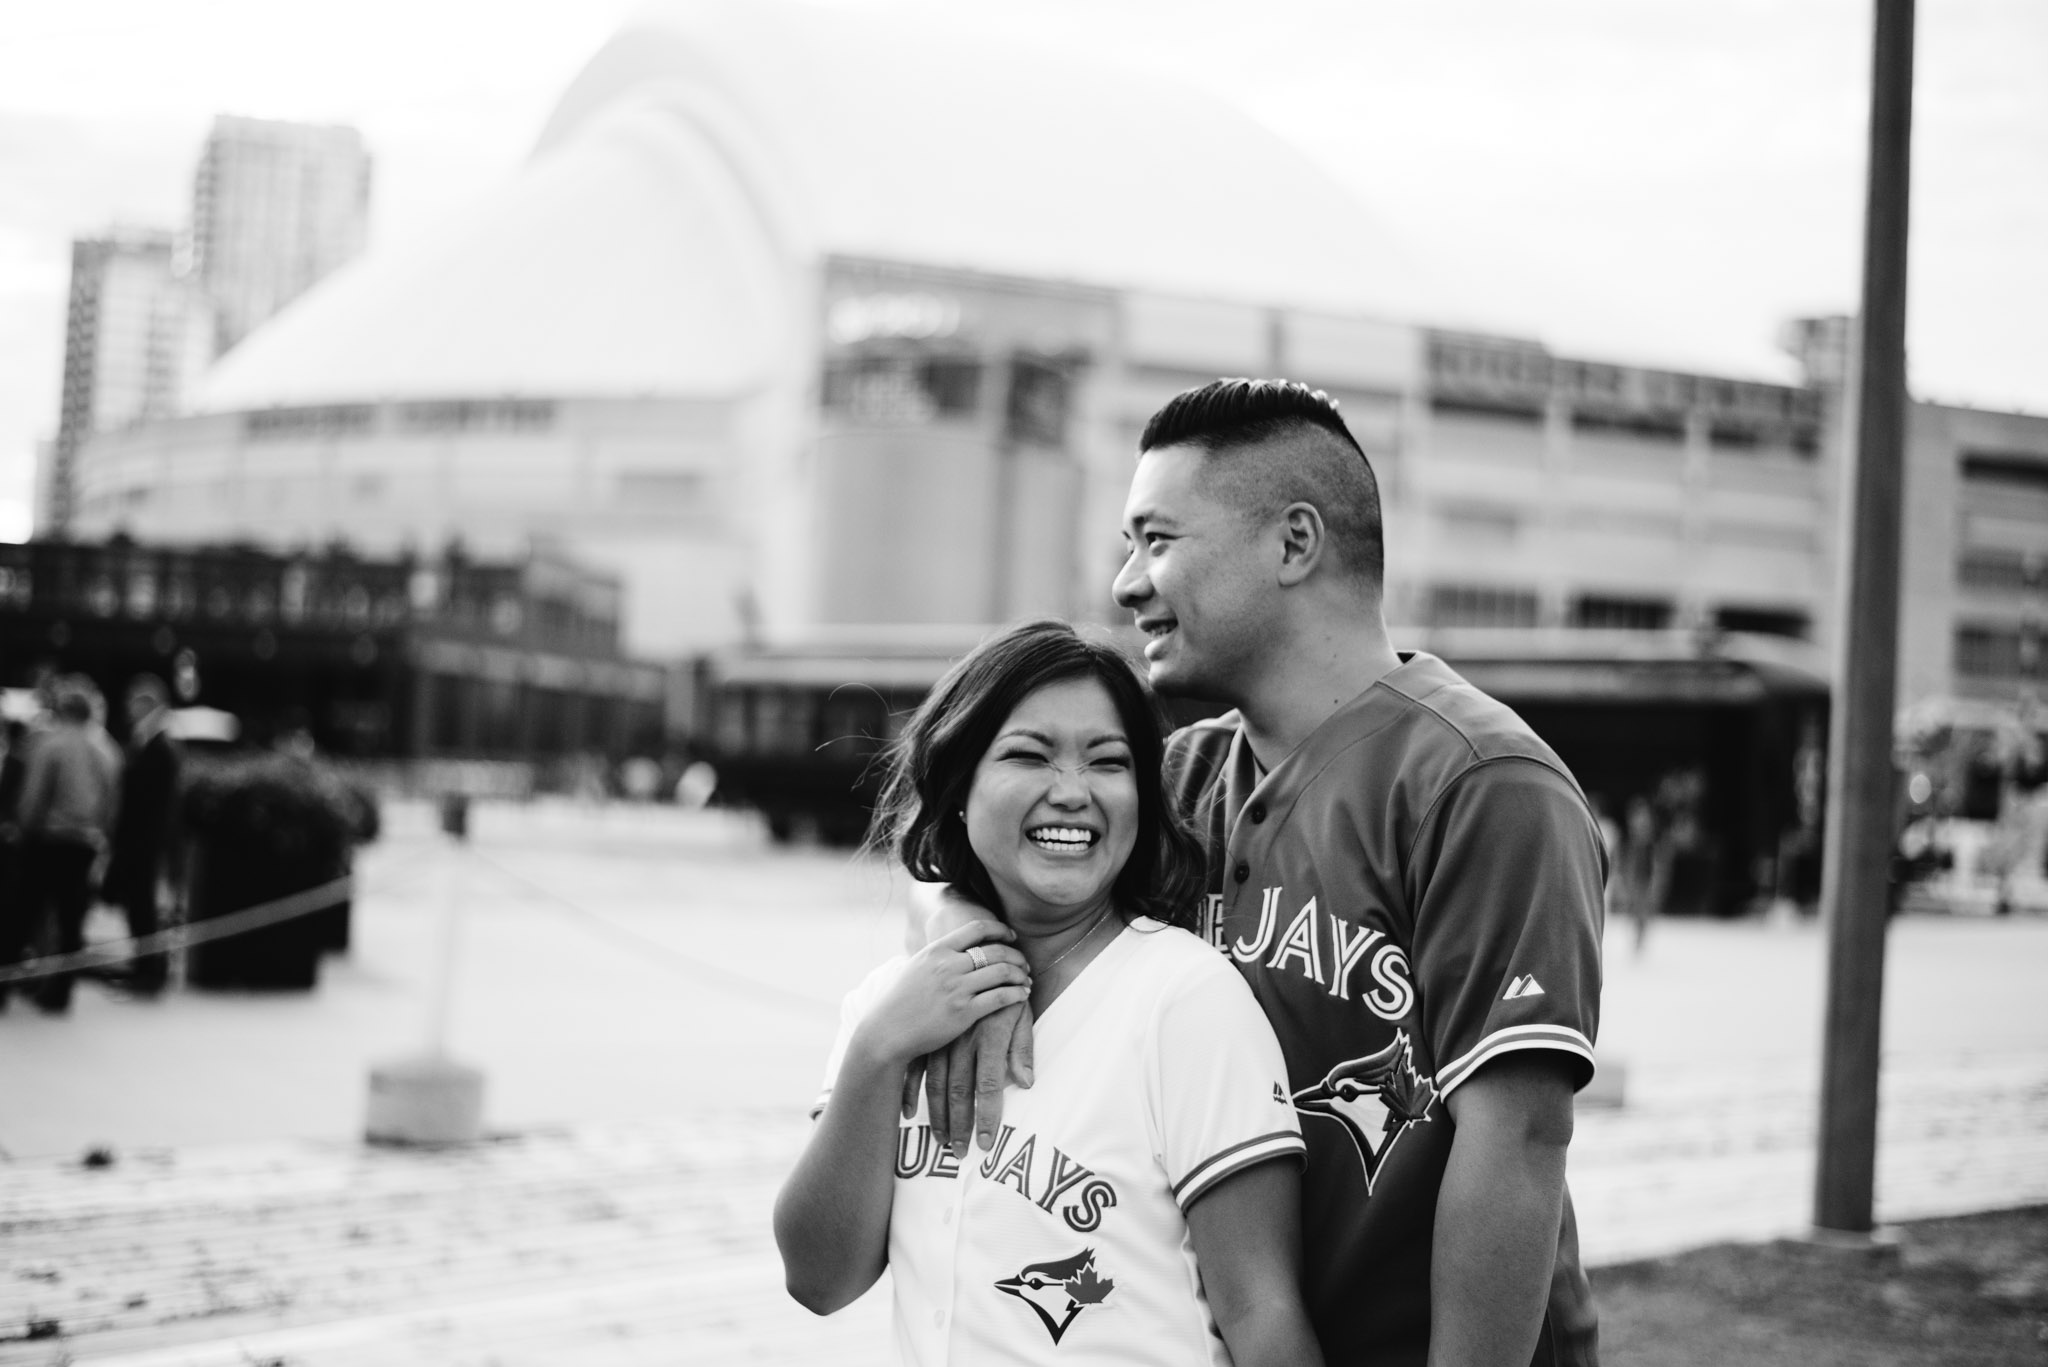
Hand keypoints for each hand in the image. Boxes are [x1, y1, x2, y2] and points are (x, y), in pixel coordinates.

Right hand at [852, 921, 1030, 1069]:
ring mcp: (956, 988)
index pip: (977, 928)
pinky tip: (1022, 996)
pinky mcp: (964, 1012)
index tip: (1011, 937)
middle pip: (995, 950)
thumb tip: (958, 944)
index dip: (1001, 930)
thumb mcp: (917, 966)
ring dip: (1020, 975)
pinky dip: (1017, 994)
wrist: (887, 1032)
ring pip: (1002, 972)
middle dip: (1016, 956)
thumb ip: (939, 954)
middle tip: (1024, 964)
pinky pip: (1000, 997)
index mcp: (937, 950)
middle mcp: (948, 965)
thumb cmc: (901, 1001)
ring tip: (1025, 980)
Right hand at [909, 1000, 1034, 1153]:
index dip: (988, 1116)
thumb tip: (1026, 1083)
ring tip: (942, 1142)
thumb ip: (1022, 1047)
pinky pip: (916, 1067)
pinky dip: (910, 1090)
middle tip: (960, 1154)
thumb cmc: (1005, 993)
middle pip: (959, 1090)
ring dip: (938, 1115)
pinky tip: (908, 1113)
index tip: (987, 1144)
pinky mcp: (929, 1034)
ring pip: (936, 1083)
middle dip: (960, 1125)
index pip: (989, 1084)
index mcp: (988, 1034)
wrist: (974, 958)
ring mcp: (943, 1037)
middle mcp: (963, 1039)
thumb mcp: (1020, 1015)